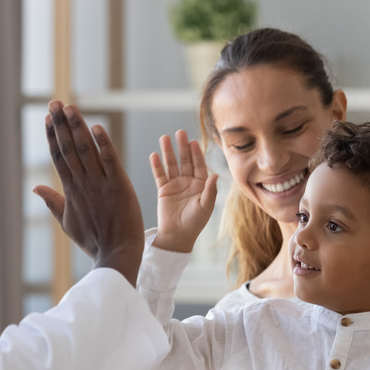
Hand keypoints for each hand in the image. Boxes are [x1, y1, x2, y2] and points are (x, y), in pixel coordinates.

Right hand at [33, 100, 144, 285]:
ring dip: (77, 127)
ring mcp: (100, 184)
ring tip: (69, 107)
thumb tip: (35, 187)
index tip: (47, 118)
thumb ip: (52, 202)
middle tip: (54, 103)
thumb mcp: (67, 222)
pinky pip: (110, 161)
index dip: (52, 136)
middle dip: (60, 124)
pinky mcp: (119, 186)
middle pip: (69, 148)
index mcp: (71, 191)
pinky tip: (97, 127)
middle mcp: (82, 184)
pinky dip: (104, 144)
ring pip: (86, 150)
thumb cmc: (94, 240)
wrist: (116, 255)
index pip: (59, 157)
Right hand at [149, 130, 217, 252]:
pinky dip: (157, 165)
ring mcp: (175, 185)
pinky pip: (159, 175)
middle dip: (182, 147)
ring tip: (164, 138)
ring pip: (171, 164)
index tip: (193, 142)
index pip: (199, 165)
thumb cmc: (194, 223)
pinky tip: (154, 155)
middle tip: (180, 133)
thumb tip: (215, 175)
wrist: (177, 236)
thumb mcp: (205, 206)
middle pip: (185, 161)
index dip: (196, 153)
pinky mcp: (163, 190)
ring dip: (168, 152)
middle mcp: (188, 182)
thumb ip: (209, 190)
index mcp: (201, 184)